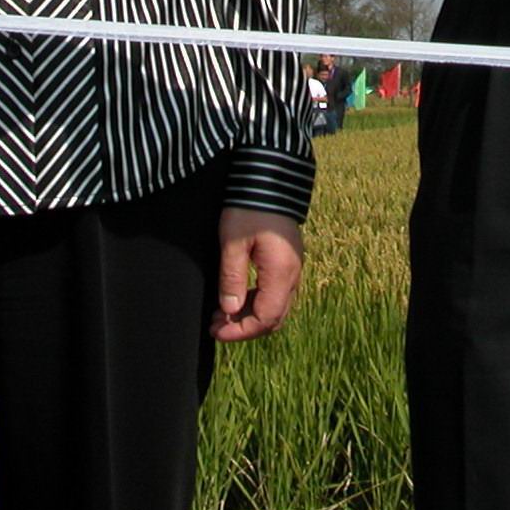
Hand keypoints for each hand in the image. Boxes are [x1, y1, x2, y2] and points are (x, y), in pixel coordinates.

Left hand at [211, 207, 302, 342]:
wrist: (269, 178)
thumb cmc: (248, 207)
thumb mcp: (233, 243)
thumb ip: (231, 279)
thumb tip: (229, 311)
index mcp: (281, 273)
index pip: (265, 318)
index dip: (240, 331)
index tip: (216, 331)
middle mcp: (293, 274)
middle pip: (274, 318)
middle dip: (245, 327)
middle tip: (216, 325)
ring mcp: (294, 267)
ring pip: (276, 307)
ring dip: (250, 315)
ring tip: (221, 313)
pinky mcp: (289, 260)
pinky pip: (277, 293)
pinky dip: (257, 301)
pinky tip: (236, 296)